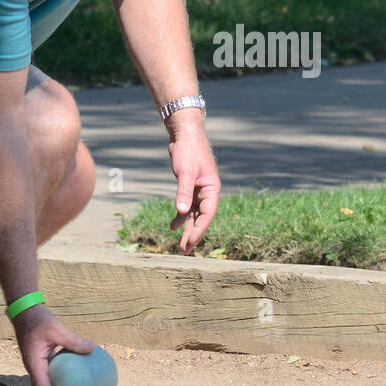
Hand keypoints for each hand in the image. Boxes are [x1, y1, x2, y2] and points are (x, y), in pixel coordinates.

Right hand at [11, 304, 93, 385]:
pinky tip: (77, 378)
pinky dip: (63, 381)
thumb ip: (73, 340)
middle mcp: (34, 369)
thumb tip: (92, 348)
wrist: (24, 311)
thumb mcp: (56, 328)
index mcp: (34, 365)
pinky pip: (53, 375)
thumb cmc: (38, 319)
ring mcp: (37, 365)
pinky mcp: (41, 360)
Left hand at [168, 126, 219, 252]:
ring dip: (187, 228)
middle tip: (185, 251)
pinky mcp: (189, 187)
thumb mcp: (185, 172)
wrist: (184, 135)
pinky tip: (173, 227)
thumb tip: (181, 212)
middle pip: (201, 217)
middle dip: (193, 234)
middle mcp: (207, 191)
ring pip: (194, 214)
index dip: (200, 229)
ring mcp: (198, 190)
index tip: (191, 243)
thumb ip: (183, 192)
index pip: (207, 214)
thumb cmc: (188, 151)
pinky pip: (187, 206)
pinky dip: (180, 216)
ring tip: (180, 245)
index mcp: (212, 188)